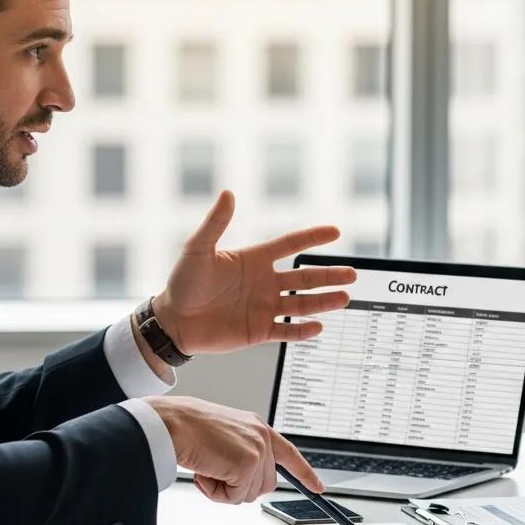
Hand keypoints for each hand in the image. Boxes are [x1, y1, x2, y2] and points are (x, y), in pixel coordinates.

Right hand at [145, 396, 324, 503]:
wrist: (173, 423)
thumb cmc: (188, 428)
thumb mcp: (225, 437)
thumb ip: (241, 452)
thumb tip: (245, 480)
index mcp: (257, 428)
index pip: (289, 454)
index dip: (305, 473)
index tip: (318, 488)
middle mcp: (262, 436)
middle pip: (266, 484)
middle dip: (240, 487)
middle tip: (216, 473)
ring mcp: (257, 450)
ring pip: (251, 494)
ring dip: (225, 490)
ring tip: (208, 468)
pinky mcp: (247, 464)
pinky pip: (235, 496)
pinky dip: (216, 492)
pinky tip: (205, 473)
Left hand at [152, 190, 356, 354]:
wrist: (172, 321)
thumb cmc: (182, 283)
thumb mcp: (197, 249)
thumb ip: (215, 224)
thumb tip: (228, 193)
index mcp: (255, 260)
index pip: (290, 245)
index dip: (312, 238)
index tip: (335, 232)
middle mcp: (265, 283)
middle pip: (305, 277)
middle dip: (329, 276)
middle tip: (352, 274)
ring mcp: (264, 308)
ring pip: (302, 304)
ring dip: (324, 302)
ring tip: (344, 298)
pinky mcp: (260, 331)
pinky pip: (286, 331)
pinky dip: (302, 331)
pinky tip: (318, 327)